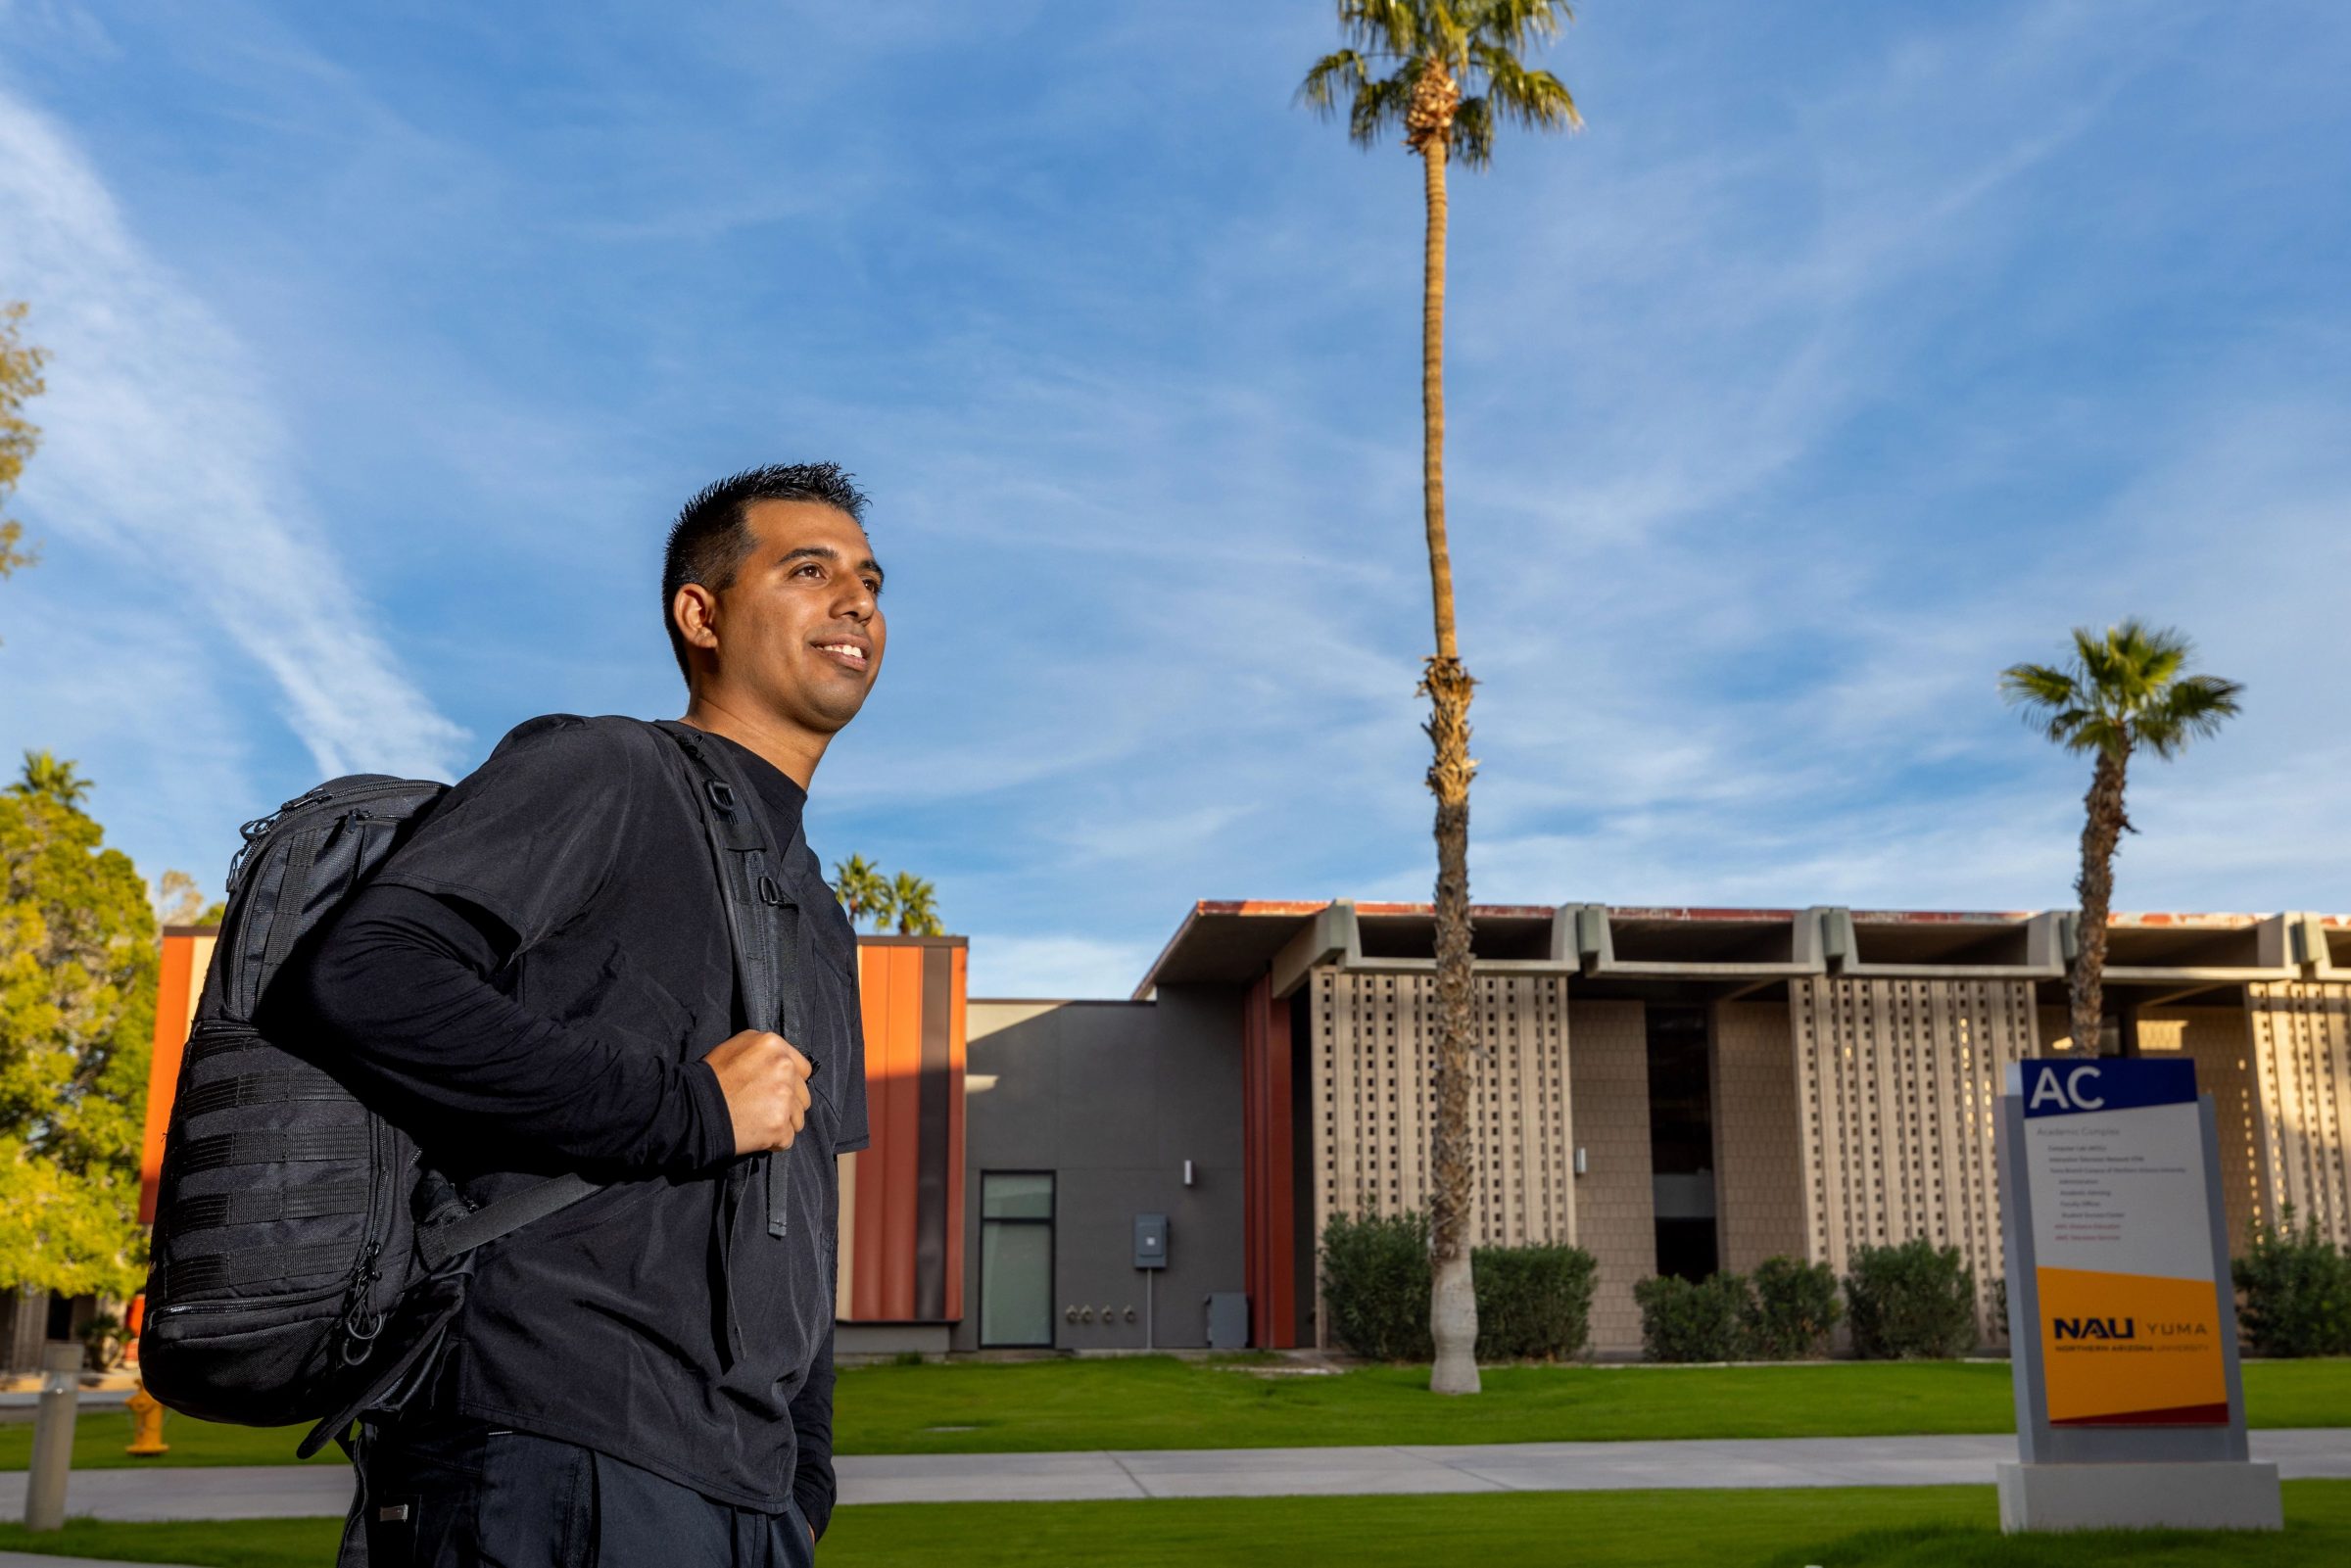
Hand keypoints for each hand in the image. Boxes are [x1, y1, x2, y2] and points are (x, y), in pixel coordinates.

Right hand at [703, 1029, 813, 1154]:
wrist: (693, 1108)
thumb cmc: (711, 1077)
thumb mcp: (735, 1046)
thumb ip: (764, 1050)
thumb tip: (781, 1059)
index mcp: (774, 1046)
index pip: (804, 1068)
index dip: (791, 1081)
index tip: (775, 1089)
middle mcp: (784, 1068)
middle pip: (803, 1095)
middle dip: (788, 1104)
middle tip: (763, 1108)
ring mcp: (784, 1098)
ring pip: (798, 1119)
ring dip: (782, 1123)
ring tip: (757, 1121)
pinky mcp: (779, 1125)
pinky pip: (787, 1139)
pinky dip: (774, 1141)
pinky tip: (755, 1134)